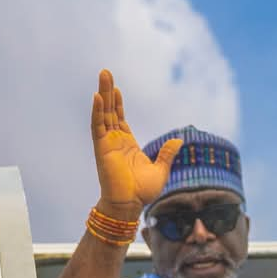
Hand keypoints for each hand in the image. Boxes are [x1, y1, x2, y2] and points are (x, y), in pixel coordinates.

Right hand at [90, 69, 182, 215]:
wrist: (130, 205)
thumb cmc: (142, 192)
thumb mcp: (161, 170)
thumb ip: (167, 154)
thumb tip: (179, 140)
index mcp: (127, 145)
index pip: (119, 118)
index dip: (117, 103)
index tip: (115, 89)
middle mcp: (115, 141)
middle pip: (109, 111)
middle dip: (108, 91)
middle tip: (105, 72)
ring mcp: (107, 143)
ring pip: (103, 113)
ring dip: (102, 94)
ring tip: (103, 75)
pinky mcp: (102, 148)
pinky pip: (98, 126)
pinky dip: (97, 111)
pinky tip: (97, 96)